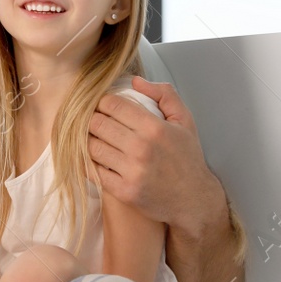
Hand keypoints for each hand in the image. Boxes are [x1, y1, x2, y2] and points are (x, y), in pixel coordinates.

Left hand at [89, 77, 221, 226]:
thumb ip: (164, 94)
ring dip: (86, 140)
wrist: (194, 200)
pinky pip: (92, 172)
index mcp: (154, 128)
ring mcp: (131, 171)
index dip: (102, 102)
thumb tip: (135, 80)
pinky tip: (90, 157)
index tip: (102, 106)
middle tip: (93, 121)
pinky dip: (86, 163)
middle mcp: (141, 148)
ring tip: (91, 138)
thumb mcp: (184, 120)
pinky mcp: (123, 191)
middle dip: (91, 119)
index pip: (112, 105)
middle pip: (96, 123)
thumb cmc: (187, 158)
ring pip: (91, 147)